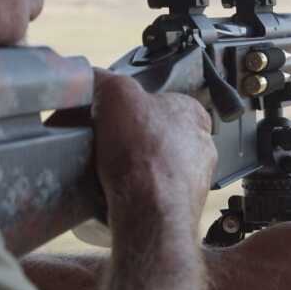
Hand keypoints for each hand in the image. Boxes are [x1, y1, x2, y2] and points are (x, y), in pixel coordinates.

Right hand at [92, 69, 216, 228]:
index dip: (133, 106)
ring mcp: (193, 178)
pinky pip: (155, 193)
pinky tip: (120, 192)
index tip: (114, 114)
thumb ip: (105, 79)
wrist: (149, 213)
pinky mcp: (181, 205)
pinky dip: (137, 192)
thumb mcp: (117, 94)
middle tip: (109, 143)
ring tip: (111, 169)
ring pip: (157, 165)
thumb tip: (90, 76)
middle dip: (134, 138)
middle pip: (159, 134)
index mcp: (193, 112)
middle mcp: (200, 145)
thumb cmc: (145, 156)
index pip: (163, 100)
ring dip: (135, 167)